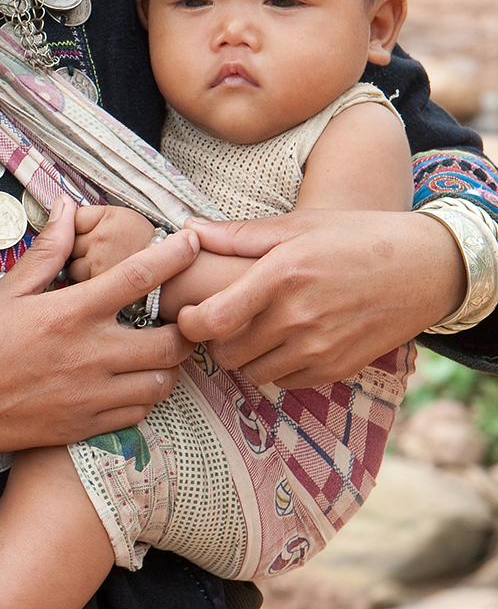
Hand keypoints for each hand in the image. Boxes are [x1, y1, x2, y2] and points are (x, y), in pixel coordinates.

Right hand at [0, 199, 198, 459]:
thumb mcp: (5, 290)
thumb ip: (47, 252)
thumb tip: (68, 209)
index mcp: (69, 313)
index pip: (138, 277)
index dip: (174, 256)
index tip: (192, 242)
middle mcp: (88, 356)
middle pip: (170, 342)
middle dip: (185, 325)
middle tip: (178, 314)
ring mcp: (89, 396)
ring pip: (161, 383)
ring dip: (166, 364)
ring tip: (153, 349)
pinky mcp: (83, 427)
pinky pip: (137, 415)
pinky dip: (142, 397)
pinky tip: (127, 381)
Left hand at [178, 209, 465, 386]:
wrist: (421, 268)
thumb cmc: (354, 238)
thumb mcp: (297, 226)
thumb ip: (238, 235)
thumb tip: (186, 231)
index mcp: (282, 275)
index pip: (213, 319)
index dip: (189, 324)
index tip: (187, 316)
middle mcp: (298, 317)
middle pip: (227, 353)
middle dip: (216, 342)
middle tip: (220, 324)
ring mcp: (320, 347)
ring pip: (253, 373)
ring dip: (245, 358)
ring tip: (251, 334)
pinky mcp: (337, 368)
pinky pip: (285, 383)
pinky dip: (276, 369)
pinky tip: (283, 344)